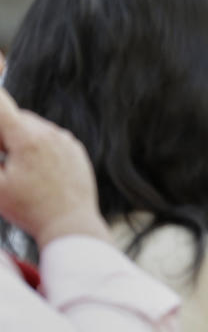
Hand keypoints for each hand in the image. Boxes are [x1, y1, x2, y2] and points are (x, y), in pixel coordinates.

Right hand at [0, 88, 109, 248]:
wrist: (70, 224)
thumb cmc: (29, 208)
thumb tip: (0, 148)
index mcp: (28, 139)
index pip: (2, 108)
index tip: (2, 145)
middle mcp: (51, 134)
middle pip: (19, 119)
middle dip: (4, 132)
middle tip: (2, 156)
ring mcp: (67, 142)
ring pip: (36, 129)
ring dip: (22, 139)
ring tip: (18, 168)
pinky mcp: (76, 152)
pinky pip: (53, 140)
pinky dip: (40, 147)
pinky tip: (36, 172)